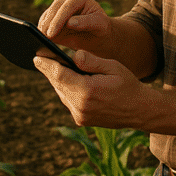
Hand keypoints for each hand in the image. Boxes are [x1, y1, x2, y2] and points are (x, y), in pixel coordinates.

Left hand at [33, 50, 152, 129]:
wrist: (139, 110)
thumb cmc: (127, 85)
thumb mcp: (113, 66)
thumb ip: (91, 60)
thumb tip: (73, 55)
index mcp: (88, 90)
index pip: (60, 75)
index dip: (47, 65)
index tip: (36, 57)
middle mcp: (81, 106)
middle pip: (58, 84)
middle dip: (50, 71)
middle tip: (40, 59)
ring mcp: (80, 116)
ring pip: (62, 94)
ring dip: (57, 81)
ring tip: (51, 67)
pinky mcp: (82, 120)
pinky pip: (69, 101)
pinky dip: (66, 90)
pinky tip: (66, 81)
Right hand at [37, 0, 111, 51]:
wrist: (95, 35)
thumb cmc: (100, 27)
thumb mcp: (99, 24)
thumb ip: (86, 22)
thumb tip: (70, 23)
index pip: (66, 7)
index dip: (58, 20)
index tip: (52, 33)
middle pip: (53, 10)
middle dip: (48, 25)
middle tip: (44, 38)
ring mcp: (56, 8)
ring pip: (45, 17)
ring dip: (43, 29)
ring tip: (41, 41)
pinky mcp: (50, 18)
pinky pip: (42, 24)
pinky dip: (41, 32)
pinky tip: (41, 41)